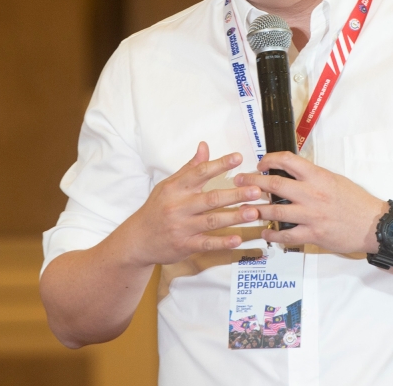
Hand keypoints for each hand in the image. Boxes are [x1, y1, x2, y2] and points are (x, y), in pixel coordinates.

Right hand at [122, 142, 261, 266]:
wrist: (138, 239)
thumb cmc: (156, 209)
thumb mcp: (169, 185)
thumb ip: (190, 168)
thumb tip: (204, 146)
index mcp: (176, 188)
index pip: (200, 173)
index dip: (219, 165)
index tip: (238, 158)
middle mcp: (179, 206)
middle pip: (211, 198)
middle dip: (235, 194)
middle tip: (255, 190)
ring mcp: (182, 227)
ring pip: (212, 221)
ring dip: (234, 217)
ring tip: (253, 212)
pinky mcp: (184, 245)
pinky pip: (206, 243)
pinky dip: (222, 242)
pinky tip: (237, 238)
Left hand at [233, 151, 387, 253]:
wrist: (374, 225)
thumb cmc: (356, 201)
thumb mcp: (335, 180)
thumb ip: (313, 177)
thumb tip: (293, 172)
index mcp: (318, 176)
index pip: (288, 160)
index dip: (269, 159)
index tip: (260, 163)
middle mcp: (312, 194)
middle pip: (274, 184)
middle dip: (252, 182)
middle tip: (239, 181)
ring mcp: (311, 215)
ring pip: (275, 211)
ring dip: (256, 209)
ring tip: (245, 209)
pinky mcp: (313, 234)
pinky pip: (286, 236)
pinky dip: (271, 234)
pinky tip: (264, 232)